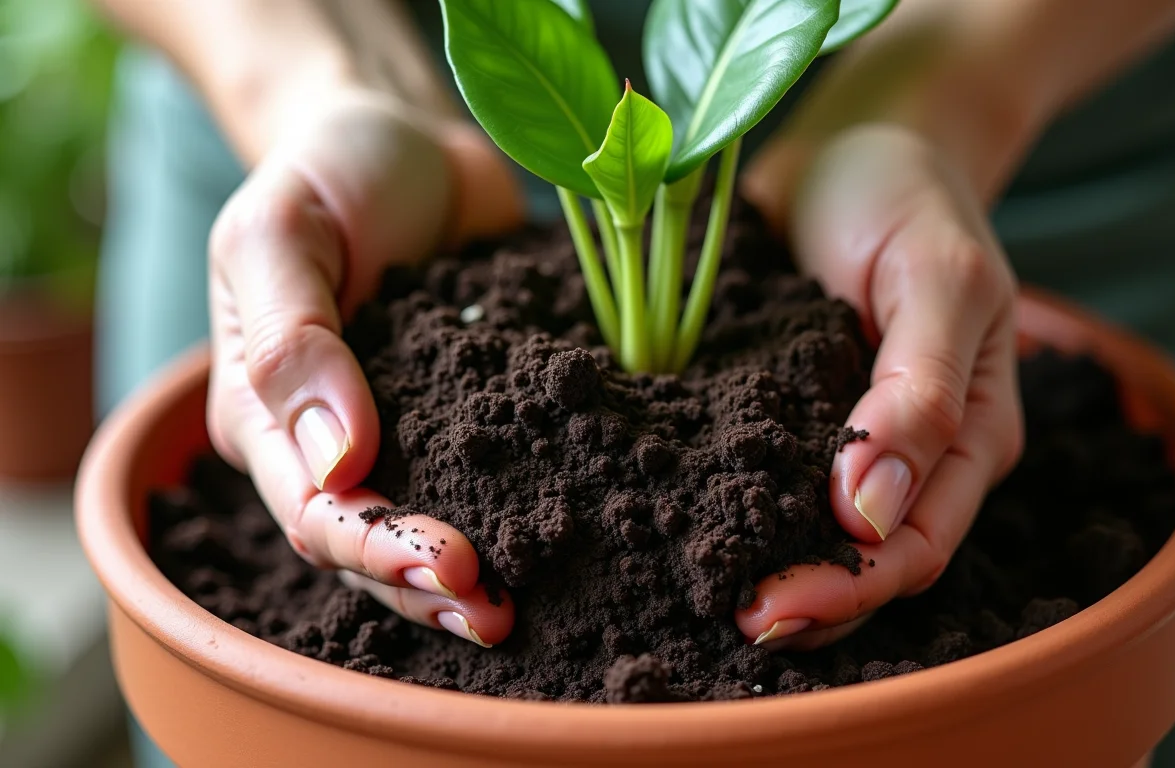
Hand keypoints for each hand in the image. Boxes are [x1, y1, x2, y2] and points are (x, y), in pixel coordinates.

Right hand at [206, 88, 522, 645]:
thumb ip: (293, 337)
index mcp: (267, 417)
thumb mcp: (281, 230)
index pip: (313, 511)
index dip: (376, 548)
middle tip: (495, 613)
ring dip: (472, 577)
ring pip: (433, 526)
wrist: (409, 136)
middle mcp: (333, 444)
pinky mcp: (479, 413)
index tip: (450, 562)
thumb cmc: (329, 172)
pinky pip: (497, 475)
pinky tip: (571, 540)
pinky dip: (527, 512)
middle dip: (427, 587)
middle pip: (370, 545)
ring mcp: (409, 434)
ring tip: (518, 614)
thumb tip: (335, 457)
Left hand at [736, 124, 1023, 649]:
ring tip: (693, 597)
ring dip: (761, 573)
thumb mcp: (937, 276)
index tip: (774, 607)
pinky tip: (674, 531)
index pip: (918, 546)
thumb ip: (920, 388)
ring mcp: (841, 442)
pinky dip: (724, 515)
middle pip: (865, 563)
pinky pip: (757, 482)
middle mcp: (911, 458)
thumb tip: (872, 511)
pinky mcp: (780, 419)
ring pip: (808, 539)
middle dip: (805, 602)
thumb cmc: (908, 197)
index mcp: (969, 436)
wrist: (853, 144)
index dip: (852, 588)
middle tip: (731, 621)